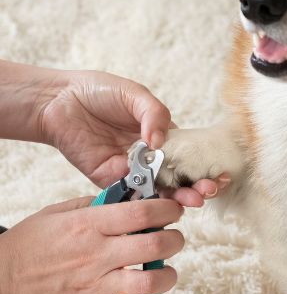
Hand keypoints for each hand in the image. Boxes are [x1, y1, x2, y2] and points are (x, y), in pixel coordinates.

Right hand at [0, 196, 184, 293]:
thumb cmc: (26, 245)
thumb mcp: (58, 212)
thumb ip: (95, 204)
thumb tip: (129, 197)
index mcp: (89, 225)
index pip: (142, 213)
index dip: (168, 210)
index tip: (174, 211)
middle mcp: (96, 255)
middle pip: (153, 246)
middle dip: (175, 240)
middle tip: (174, 239)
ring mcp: (93, 286)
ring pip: (147, 283)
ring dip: (168, 276)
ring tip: (166, 271)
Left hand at [36, 69, 229, 202]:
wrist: (58, 100)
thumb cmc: (99, 91)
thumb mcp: (134, 94)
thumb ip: (154, 114)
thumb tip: (161, 141)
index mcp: (162, 135)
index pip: (189, 155)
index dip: (205, 166)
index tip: (220, 174)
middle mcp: (149, 156)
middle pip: (178, 177)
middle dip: (196, 187)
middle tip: (207, 192)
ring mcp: (130, 169)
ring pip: (157, 190)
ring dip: (175, 198)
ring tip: (191, 202)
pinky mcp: (108, 178)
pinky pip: (129, 192)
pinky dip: (144, 199)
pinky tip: (159, 202)